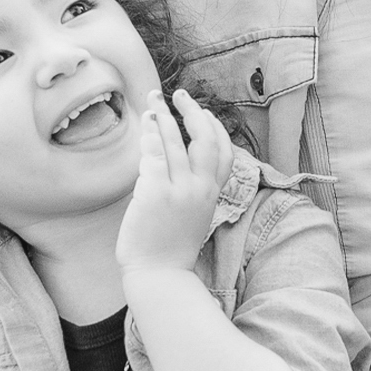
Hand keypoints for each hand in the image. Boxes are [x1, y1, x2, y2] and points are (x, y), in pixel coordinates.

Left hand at [117, 89, 232, 275]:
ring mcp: (179, 190)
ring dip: (164, 115)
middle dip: (193, 111)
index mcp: (213, 194)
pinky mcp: (155, 193)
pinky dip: (150, 136)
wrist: (160, 276)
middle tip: (179, 95)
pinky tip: (145, 125)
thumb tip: (177, 163)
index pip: (225, 152)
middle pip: (205, 138)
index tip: (204, 113)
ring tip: (153, 100)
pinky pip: (154, 154)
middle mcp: (200, 189)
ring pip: (176, 141)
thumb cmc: (170, 249)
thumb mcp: (193, 216)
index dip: (216, 128)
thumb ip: (192, 190)